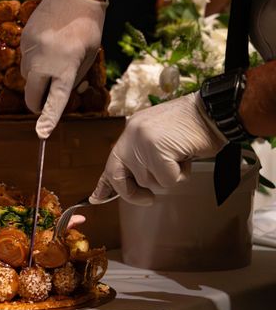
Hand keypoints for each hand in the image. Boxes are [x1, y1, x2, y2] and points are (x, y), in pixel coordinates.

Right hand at [20, 0, 106, 138]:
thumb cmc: (89, 26)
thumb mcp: (89, 55)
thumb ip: (72, 77)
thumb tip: (56, 94)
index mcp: (66, 67)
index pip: (55, 100)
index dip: (48, 119)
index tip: (41, 134)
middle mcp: (44, 61)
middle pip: (32, 94)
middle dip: (37, 102)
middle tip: (45, 102)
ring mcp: (31, 49)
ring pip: (26, 76)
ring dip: (36, 78)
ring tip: (52, 60)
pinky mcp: (23, 39)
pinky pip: (24, 59)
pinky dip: (33, 61)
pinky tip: (46, 46)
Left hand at [91, 93, 226, 204]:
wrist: (213, 111)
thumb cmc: (193, 127)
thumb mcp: (160, 139)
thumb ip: (144, 157)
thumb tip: (138, 182)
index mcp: (131, 132)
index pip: (112, 162)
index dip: (105, 185)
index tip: (96, 199)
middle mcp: (131, 135)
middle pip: (121, 177)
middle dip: (134, 193)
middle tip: (148, 199)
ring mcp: (142, 142)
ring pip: (149, 181)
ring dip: (169, 176)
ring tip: (180, 155)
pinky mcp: (157, 151)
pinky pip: (167, 180)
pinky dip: (181, 175)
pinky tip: (187, 157)